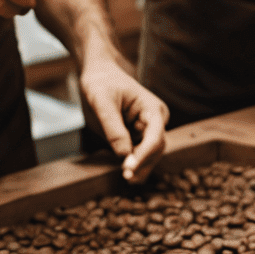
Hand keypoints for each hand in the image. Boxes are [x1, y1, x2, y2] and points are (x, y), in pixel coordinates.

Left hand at [78, 60, 168, 183]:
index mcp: (152, 109)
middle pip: (156, 149)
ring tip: (126, 178)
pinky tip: (125, 172)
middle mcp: (155, 121)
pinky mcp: (137, 136)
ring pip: (150, 155)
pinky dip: (134, 164)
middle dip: (143, 164)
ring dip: (140, 167)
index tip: (129, 168)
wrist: (98, 75)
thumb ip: (113, 128)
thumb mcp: (102, 102)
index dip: (144, 155)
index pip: (155, 137)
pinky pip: (139, 154)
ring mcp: (147, 129)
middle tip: (126, 177)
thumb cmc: (101, 83)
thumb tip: (124, 155)